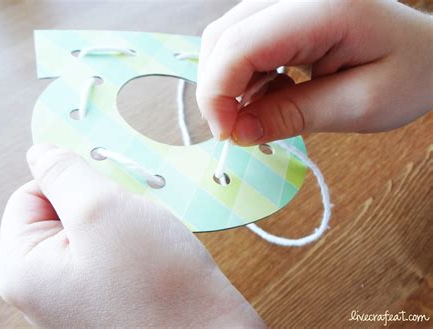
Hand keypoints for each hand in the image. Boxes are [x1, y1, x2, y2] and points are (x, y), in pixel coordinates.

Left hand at [0, 144, 263, 327]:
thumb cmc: (159, 286)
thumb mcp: (103, 210)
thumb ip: (65, 174)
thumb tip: (41, 153)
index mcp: (25, 270)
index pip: (28, 196)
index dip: (68, 182)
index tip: (104, 188)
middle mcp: (44, 288)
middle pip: (61, 213)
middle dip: (100, 204)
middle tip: (128, 218)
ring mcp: (76, 295)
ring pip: (92, 230)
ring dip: (121, 221)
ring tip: (146, 242)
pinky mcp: (106, 297)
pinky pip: (111, 251)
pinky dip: (133, 241)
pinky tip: (153, 255)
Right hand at [196, 0, 432, 144]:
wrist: (429, 51)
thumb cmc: (409, 74)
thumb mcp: (359, 106)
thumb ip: (295, 116)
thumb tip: (238, 131)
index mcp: (323, 9)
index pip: (240, 44)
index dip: (218, 93)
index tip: (227, 135)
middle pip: (222, 38)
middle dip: (218, 92)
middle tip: (238, 131)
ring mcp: (287, 1)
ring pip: (226, 40)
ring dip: (230, 85)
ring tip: (264, 113)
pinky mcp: (283, 13)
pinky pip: (242, 43)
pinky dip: (244, 77)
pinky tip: (273, 92)